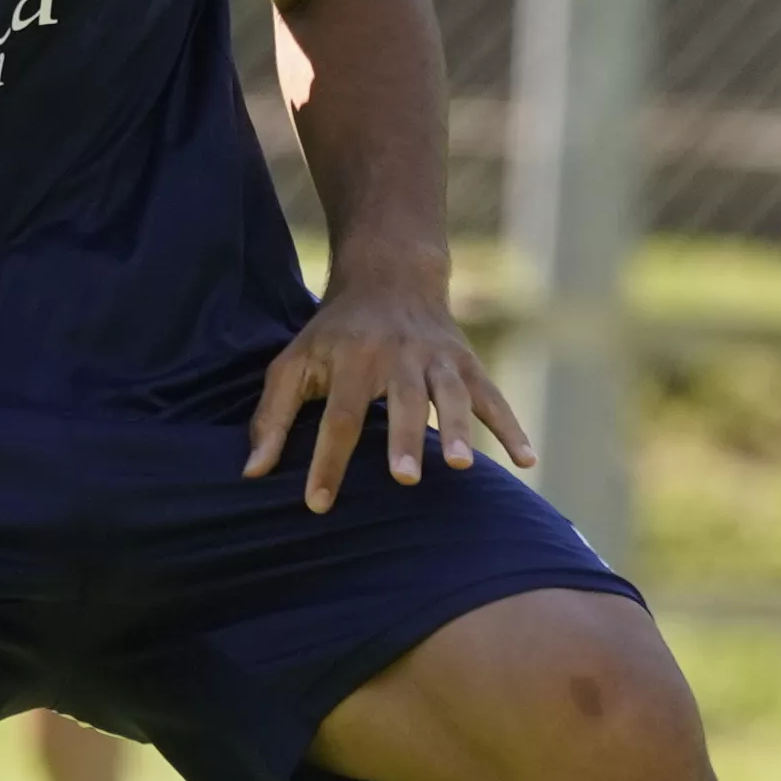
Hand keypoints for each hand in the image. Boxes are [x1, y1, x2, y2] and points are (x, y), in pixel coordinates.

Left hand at [240, 282, 528, 511]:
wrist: (390, 276)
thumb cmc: (333, 334)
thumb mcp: (293, 363)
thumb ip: (271, 417)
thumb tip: (253, 474)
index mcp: (350, 359)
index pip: (338, 416)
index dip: (327, 461)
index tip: (318, 504)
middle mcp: (396, 356)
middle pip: (401, 401)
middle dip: (405, 439)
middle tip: (405, 479)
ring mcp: (437, 358)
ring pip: (451, 395)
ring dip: (458, 429)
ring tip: (462, 466)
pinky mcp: (467, 363)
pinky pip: (493, 397)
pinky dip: (512, 427)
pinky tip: (527, 462)